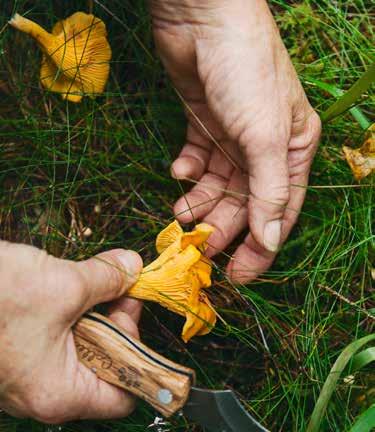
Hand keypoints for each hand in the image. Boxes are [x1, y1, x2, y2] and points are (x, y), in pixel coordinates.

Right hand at [0, 241, 142, 423]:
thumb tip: (133, 267)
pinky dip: (70, 312)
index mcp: (59, 392)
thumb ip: (107, 278)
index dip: (139, 352)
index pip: (124, 393)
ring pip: (81, 347)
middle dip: (116, 322)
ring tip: (88, 283)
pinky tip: (65, 287)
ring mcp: (28, 374)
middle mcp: (43, 392)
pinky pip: (58, 337)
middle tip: (117, 287)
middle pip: (105, 365)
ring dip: (92, 312)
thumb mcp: (63, 284)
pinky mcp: (18, 352)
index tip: (133, 311)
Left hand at [151, 0, 320, 281]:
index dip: (260, 247)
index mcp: (292, 150)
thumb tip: (272, 242)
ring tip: (180, 214)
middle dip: (221, 227)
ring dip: (198, 204)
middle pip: (243, 203)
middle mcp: (264, 148)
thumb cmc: (245, 72)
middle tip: (197, 249)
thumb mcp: (266, 136)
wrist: (203, 19)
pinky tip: (178, 168)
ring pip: (217, 186)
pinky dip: (187, 171)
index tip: (238, 275)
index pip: (279, 211)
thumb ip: (269, 192)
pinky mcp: (203, 126)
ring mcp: (232, 137)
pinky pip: (197, 161)